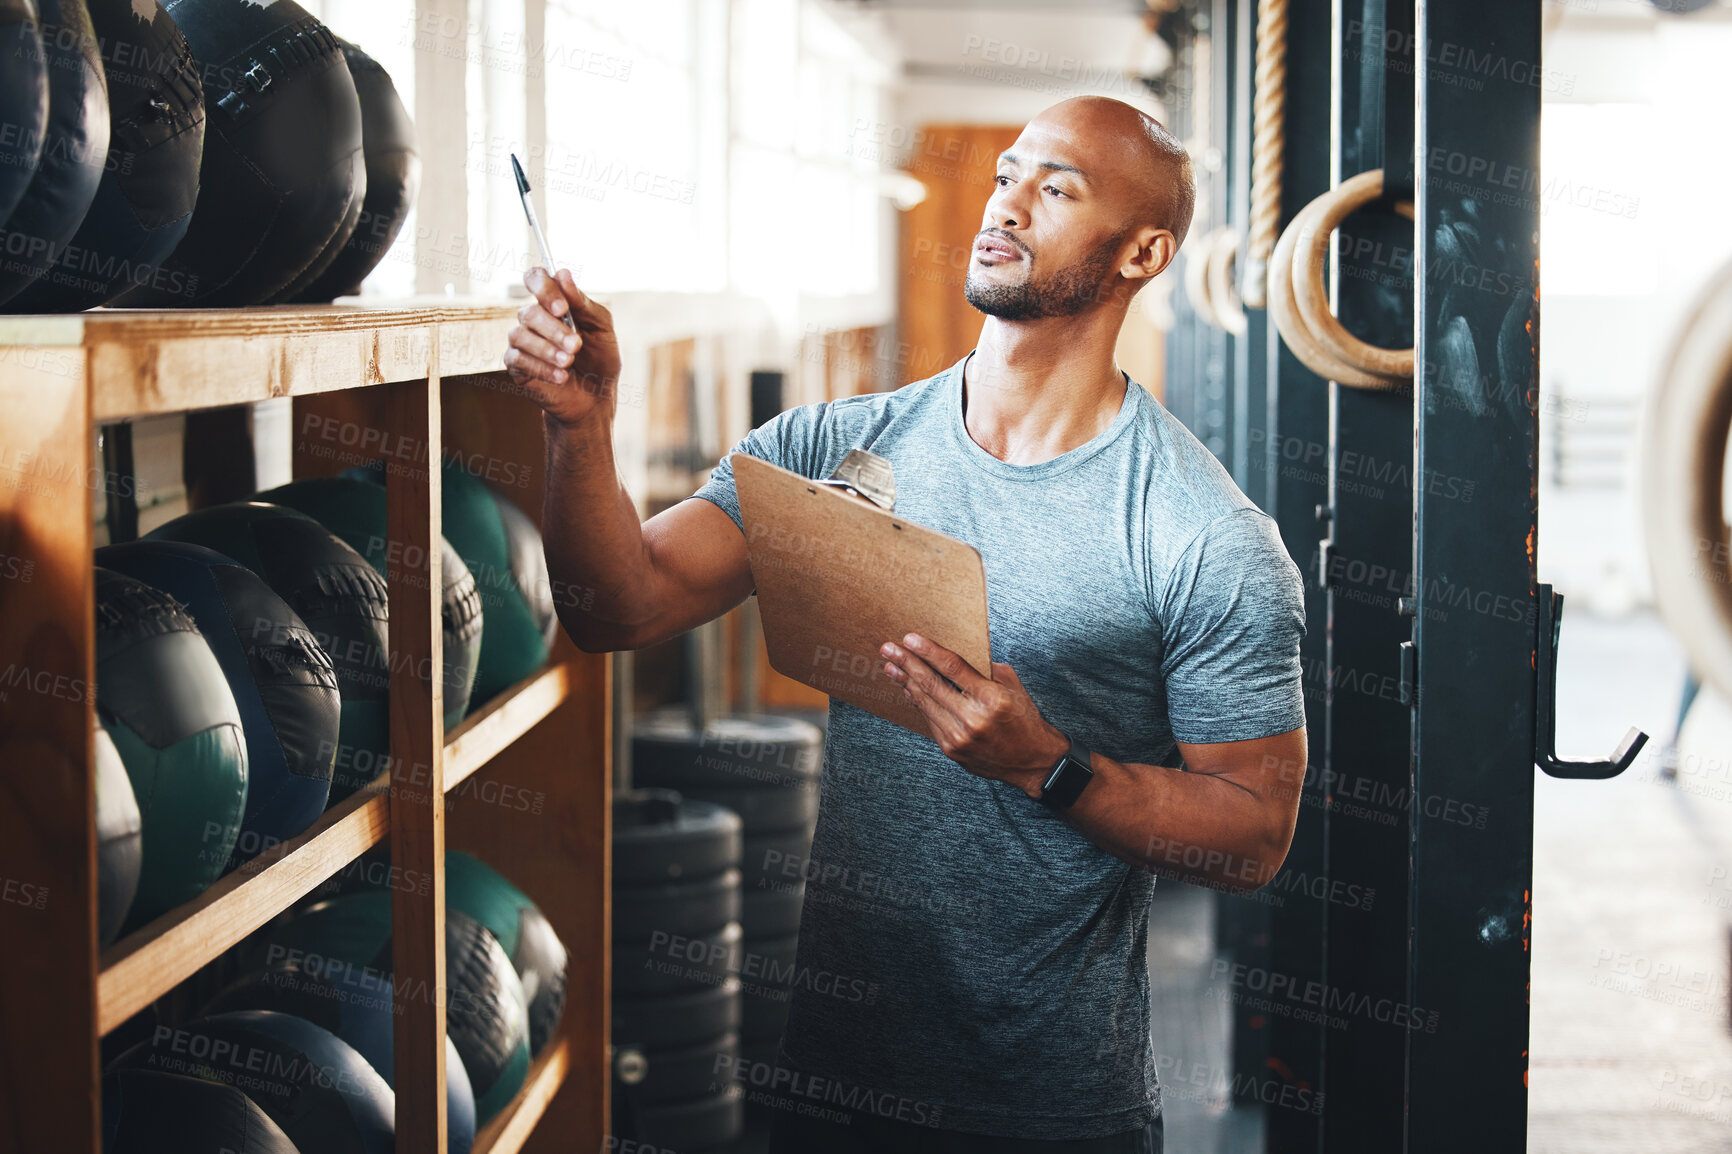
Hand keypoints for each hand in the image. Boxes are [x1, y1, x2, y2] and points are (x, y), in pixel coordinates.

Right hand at [505, 267, 623, 427]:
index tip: (561, 308)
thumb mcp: (602, 328)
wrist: (595, 397)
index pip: (535, 279)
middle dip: (554, 330)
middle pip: (529, 312)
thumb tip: (562, 274)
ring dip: (547, 349)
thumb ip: (583, 303)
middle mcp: (533, 318)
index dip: (543, 288)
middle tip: (576, 345)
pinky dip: (541, 368)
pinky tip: (561, 376)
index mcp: (553, 303)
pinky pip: (517, 359)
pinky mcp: (516, 366)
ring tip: (569, 362)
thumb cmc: (599, 358)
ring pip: (519, 335)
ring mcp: (522, 341)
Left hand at [880, 633, 1068, 794]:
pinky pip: (930, 719)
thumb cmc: (1025, 720)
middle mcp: (972, 719)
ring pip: (925, 703)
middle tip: (888, 648)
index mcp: (991, 699)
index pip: (953, 668)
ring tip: (890, 666)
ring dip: (905, 682)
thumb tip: (955, 657)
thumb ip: (986, 670)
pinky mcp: (951, 749)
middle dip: (906, 663)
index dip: (928, 651)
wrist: (1033, 762)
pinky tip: (908, 689)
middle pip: (931, 684)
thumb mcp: (1014, 688)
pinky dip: (918, 702)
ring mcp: (959, 737)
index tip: (909, 638)